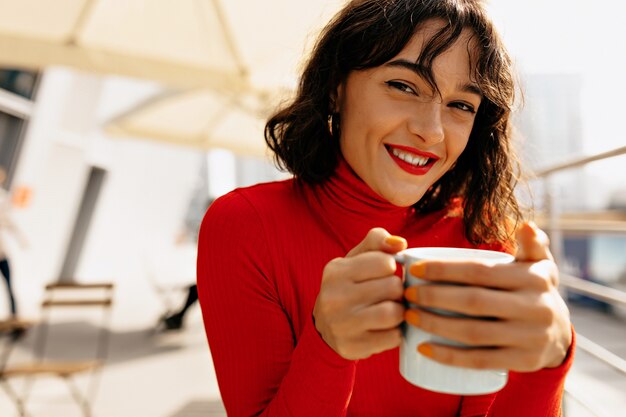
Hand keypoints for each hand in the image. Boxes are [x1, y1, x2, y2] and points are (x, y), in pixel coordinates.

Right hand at [313, 228, 406, 359]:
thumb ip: (377, 242)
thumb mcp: (356, 259)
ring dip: (400, 312)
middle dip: (398, 291)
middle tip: (390, 295)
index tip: (384, 275)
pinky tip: (386, 329)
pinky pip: (393, 337)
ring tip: (391, 310)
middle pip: (393, 287)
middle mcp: (334, 297)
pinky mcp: (352, 346)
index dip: (391, 268)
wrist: (326, 327)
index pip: (385, 262)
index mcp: (336, 271)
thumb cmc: (349, 286)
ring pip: (394, 313)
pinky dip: (396, 333)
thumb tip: (400, 243)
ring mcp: (342, 324)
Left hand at [404, 222, 571, 371]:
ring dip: (435, 325)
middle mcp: (535, 308)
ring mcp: (530, 338)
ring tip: (409, 316)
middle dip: (434, 297)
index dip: (444, 270)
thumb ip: (531, 243)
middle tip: (407, 294)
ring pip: (473, 333)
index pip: (479, 272)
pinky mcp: (523, 362)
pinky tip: (423, 348)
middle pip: (473, 302)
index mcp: (533, 278)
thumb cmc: (533, 291)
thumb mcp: (539, 265)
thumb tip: (525, 224)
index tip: (415, 269)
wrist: (560, 335)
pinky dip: (449, 357)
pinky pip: (480, 361)